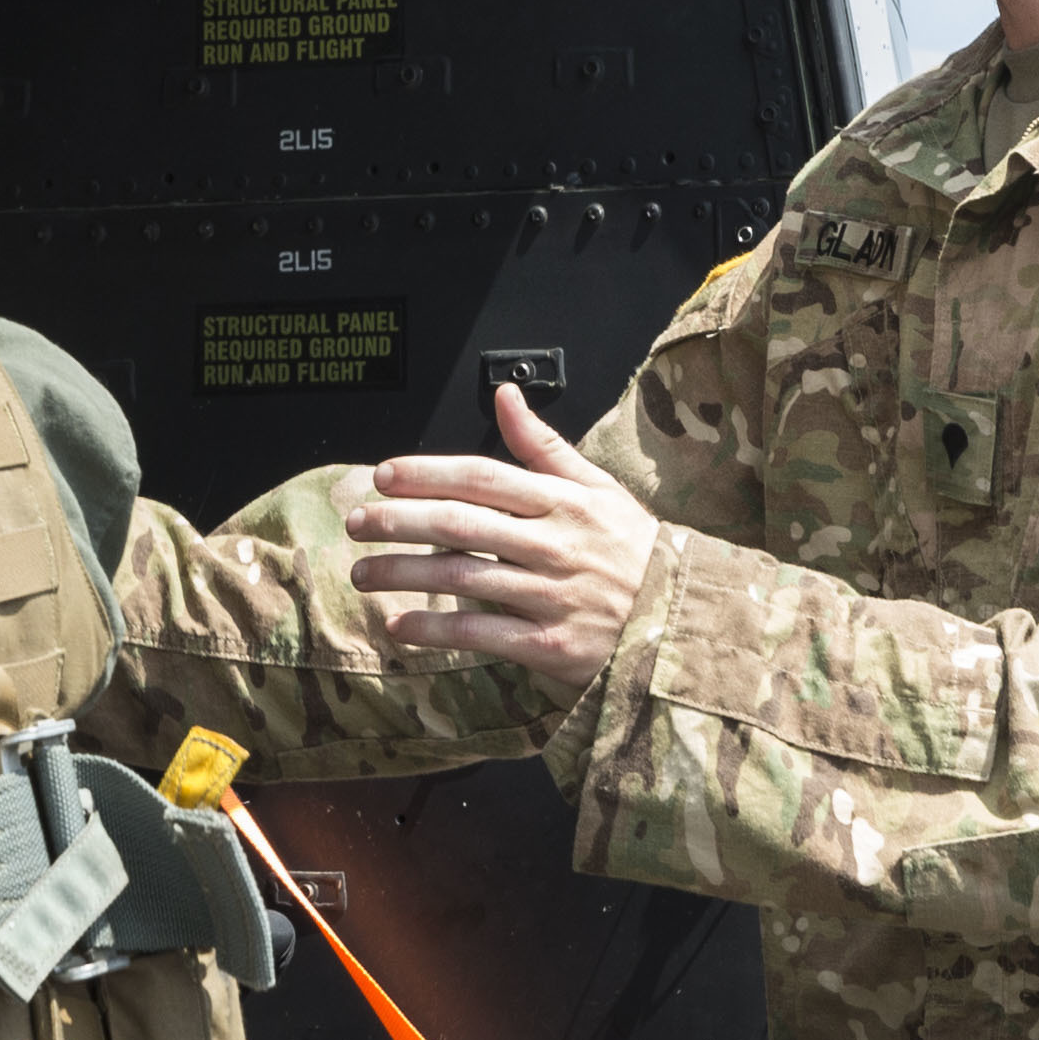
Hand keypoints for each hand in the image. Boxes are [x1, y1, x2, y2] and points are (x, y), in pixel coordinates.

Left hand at [342, 385, 658, 698]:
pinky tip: (399, 628)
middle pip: (461, 524)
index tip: (382, 477)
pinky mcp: (551, 645)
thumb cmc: (634, 551)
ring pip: (462, 578)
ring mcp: (552, 596)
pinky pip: (482, 634)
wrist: (682, 622)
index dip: (426, 474)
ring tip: (363, 573)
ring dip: (404, 574)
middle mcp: (555, 545)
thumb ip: (545, 445)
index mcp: (564, 501)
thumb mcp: (599, 489)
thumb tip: (505, 394)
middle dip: (399, 522)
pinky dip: (435, 630)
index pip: (482, 477)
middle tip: (356, 523)